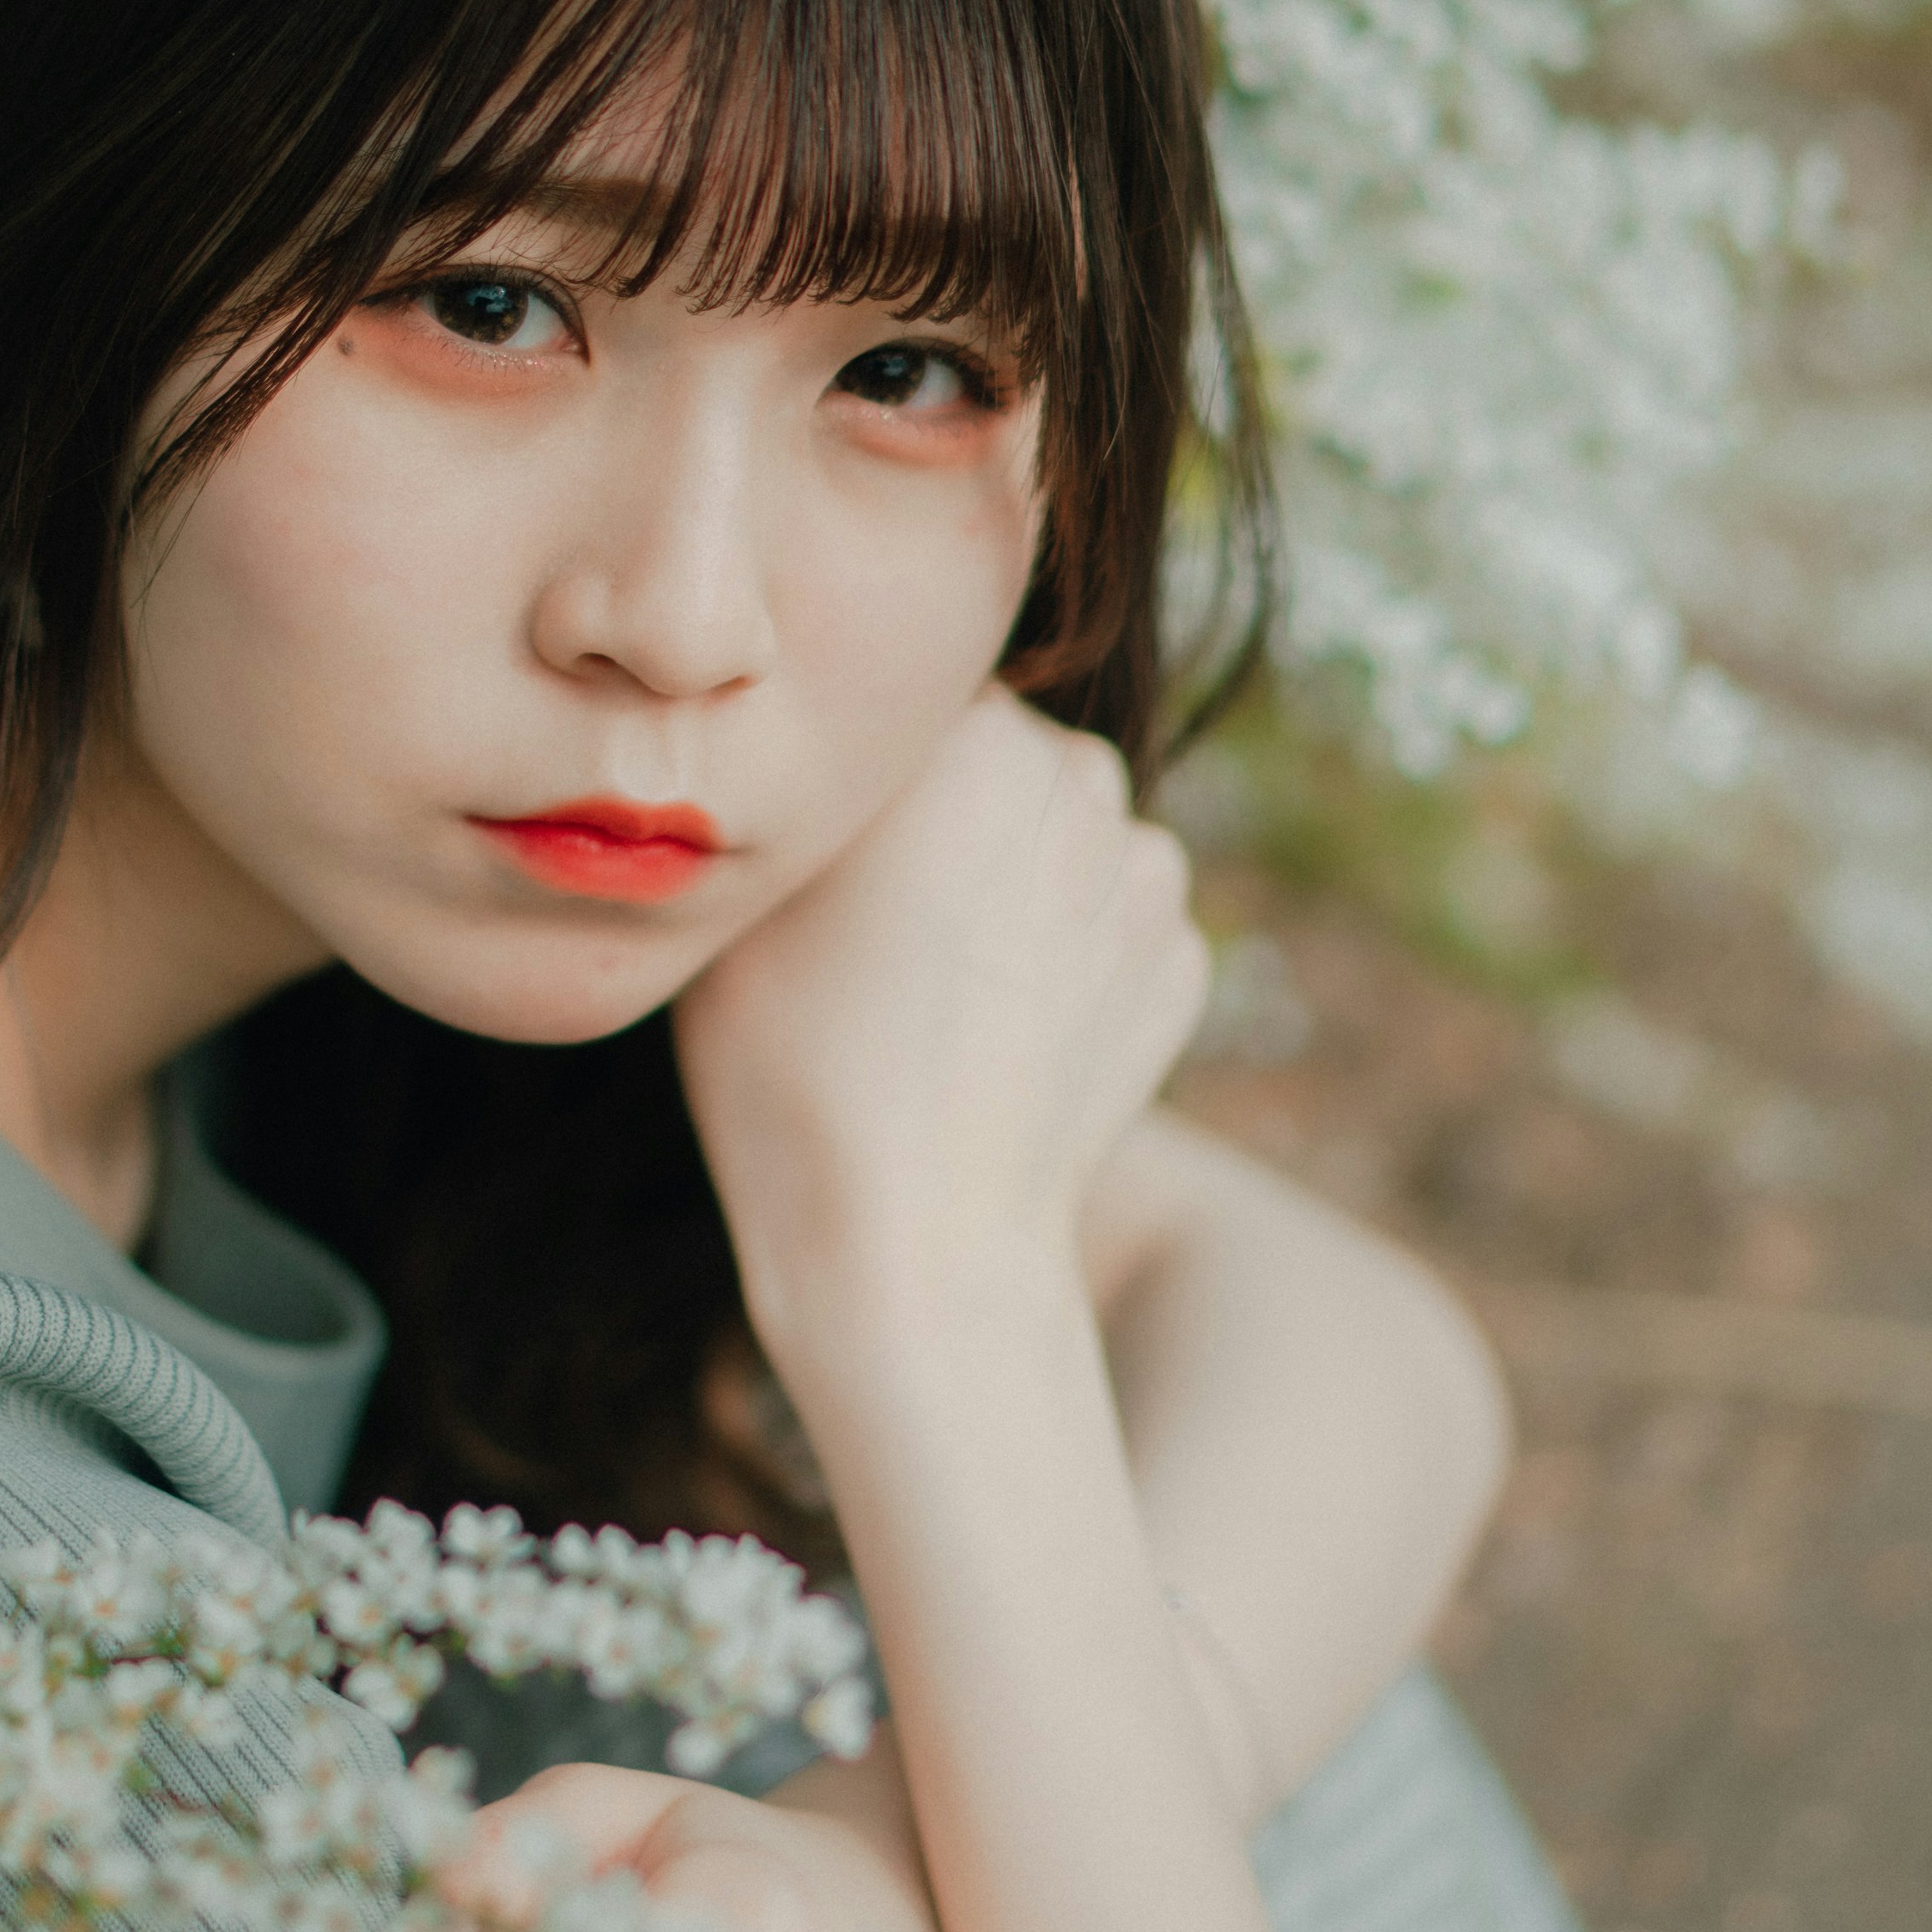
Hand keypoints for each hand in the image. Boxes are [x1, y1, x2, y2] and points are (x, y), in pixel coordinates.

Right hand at [671, 683, 1204, 1320]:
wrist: (917, 1240)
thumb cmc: (794, 1062)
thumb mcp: (749, 889)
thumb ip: (802, 789)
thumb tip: (816, 749)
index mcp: (969, 730)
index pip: (915, 691)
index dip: (869, 758)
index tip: (833, 829)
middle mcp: (1078, 777)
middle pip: (1004, 755)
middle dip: (954, 813)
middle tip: (877, 914)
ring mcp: (1146, 874)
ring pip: (1066, 839)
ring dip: (1021, 881)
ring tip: (935, 985)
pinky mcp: (1182, 962)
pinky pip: (1112, 926)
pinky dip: (1067, 962)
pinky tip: (998, 1035)